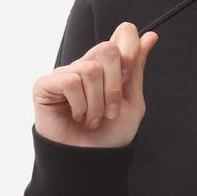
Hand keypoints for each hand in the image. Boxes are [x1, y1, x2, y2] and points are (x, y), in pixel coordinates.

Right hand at [32, 21, 158, 148]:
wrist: (91, 161)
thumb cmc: (110, 135)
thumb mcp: (132, 103)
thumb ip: (136, 70)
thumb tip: (150, 36)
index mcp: (109, 68)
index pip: (123, 34)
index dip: (130, 50)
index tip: (129, 74)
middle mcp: (87, 65)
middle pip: (108, 49)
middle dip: (116, 86)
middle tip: (111, 111)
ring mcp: (65, 73)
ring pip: (90, 69)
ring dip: (98, 103)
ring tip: (93, 120)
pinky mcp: (46, 84)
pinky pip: (70, 81)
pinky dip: (80, 104)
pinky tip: (77, 117)